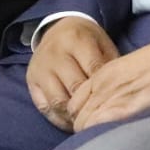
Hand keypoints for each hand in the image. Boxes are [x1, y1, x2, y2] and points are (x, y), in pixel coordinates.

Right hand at [25, 17, 119, 131]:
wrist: (57, 28)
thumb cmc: (85, 39)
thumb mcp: (101, 41)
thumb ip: (110, 62)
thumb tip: (118, 89)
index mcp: (75, 39)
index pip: (93, 68)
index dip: (105, 86)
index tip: (113, 98)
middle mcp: (55, 54)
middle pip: (75, 87)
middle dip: (90, 103)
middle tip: (102, 113)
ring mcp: (40, 69)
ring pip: (58, 101)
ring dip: (74, 115)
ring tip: (87, 119)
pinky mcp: (31, 82)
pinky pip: (45, 108)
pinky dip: (59, 119)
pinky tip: (72, 121)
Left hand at [67, 29, 149, 130]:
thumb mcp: (127, 68)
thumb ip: (113, 84)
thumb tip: (107, 102)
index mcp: (101, 74)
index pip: (73, 103)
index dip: (79, 117)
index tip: (90, 123)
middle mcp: (102, 85)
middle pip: (76, 116)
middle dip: (82, 127)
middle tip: (96, 133)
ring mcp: (112, 96)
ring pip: (83, 124)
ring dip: (89, 132)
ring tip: (103, 136)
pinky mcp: (127, 107)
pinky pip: (98, 124)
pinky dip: (99, 132)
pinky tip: (110, 134)